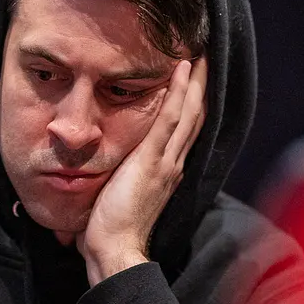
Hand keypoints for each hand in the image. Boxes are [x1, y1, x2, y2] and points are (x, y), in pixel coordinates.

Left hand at [78, 58, 206, 285]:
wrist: (114, 250)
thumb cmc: (109, 230)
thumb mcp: (114, 194)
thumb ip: (114, 179)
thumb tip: (96, 172)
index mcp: (165, 171)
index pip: (183, 131)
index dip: (191, 104)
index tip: (194, 80)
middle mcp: (173, 163)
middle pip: (194, 117)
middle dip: (201, 86)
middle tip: (206, 56)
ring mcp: (166, 161)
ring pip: (189, 112)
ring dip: (196, 80)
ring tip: (200, 53)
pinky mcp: (153, 160)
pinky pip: (171, 118)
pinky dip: (180, 92)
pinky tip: (184, 69)